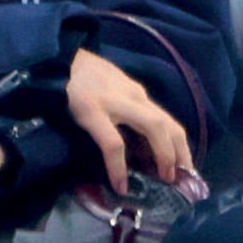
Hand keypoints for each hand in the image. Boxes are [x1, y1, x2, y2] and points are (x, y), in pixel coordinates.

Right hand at [67, 46, 193, 189]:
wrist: (59, 58)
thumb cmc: (85, 78)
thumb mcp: (113, 91)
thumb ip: (126, 110)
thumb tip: (137, 147)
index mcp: (138, 96)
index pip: (168, 122)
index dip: (180, 148)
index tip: (183, 170)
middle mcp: (134, 98)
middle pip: (169, 125)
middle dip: (179, 154)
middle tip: (179, 179)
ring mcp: (115, 103)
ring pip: (154, 127)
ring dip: (164, 155)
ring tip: (163, 179)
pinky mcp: (92, 112)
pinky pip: (113, 143)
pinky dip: (119, 166)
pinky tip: (120, 184)